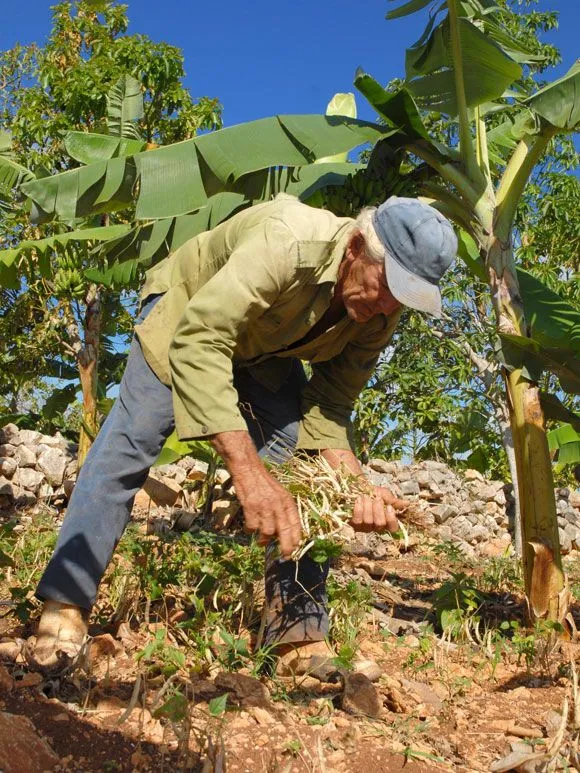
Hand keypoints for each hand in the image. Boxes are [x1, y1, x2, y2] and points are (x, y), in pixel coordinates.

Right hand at [210, 431, 301, 558]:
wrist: (249, 469)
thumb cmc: (264, 483)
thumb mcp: (279, 494)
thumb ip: (283, 511)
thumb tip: (283, 532)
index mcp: (287, 501)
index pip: (295, 524)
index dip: (296, 539)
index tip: (295, 549)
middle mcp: (278, 505)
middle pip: (284, 532)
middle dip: (286, 547)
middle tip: (284, 556)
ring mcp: (264, 507)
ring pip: (268, 532)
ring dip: (264, 540)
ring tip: (262, 542)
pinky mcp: (251, 507)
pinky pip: (252, 527)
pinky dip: (250, 531)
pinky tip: (250, 529)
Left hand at [351, 486, 408, 532]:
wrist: (356, 487)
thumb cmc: (372, 493)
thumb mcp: (384, 494)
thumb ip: (394, 501)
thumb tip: (407, 504)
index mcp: (386, 521)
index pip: (393, 528)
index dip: (391, 519)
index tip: (389, 506)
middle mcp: (376, 527)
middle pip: (380, 524)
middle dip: (378, 509)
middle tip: (376, 498)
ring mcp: (364, 527)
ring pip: (368, 521)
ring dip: (368, 506)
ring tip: (366, 496)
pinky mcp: (353, 525)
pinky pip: (357, 520)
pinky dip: (359, 508)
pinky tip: (358, 500)